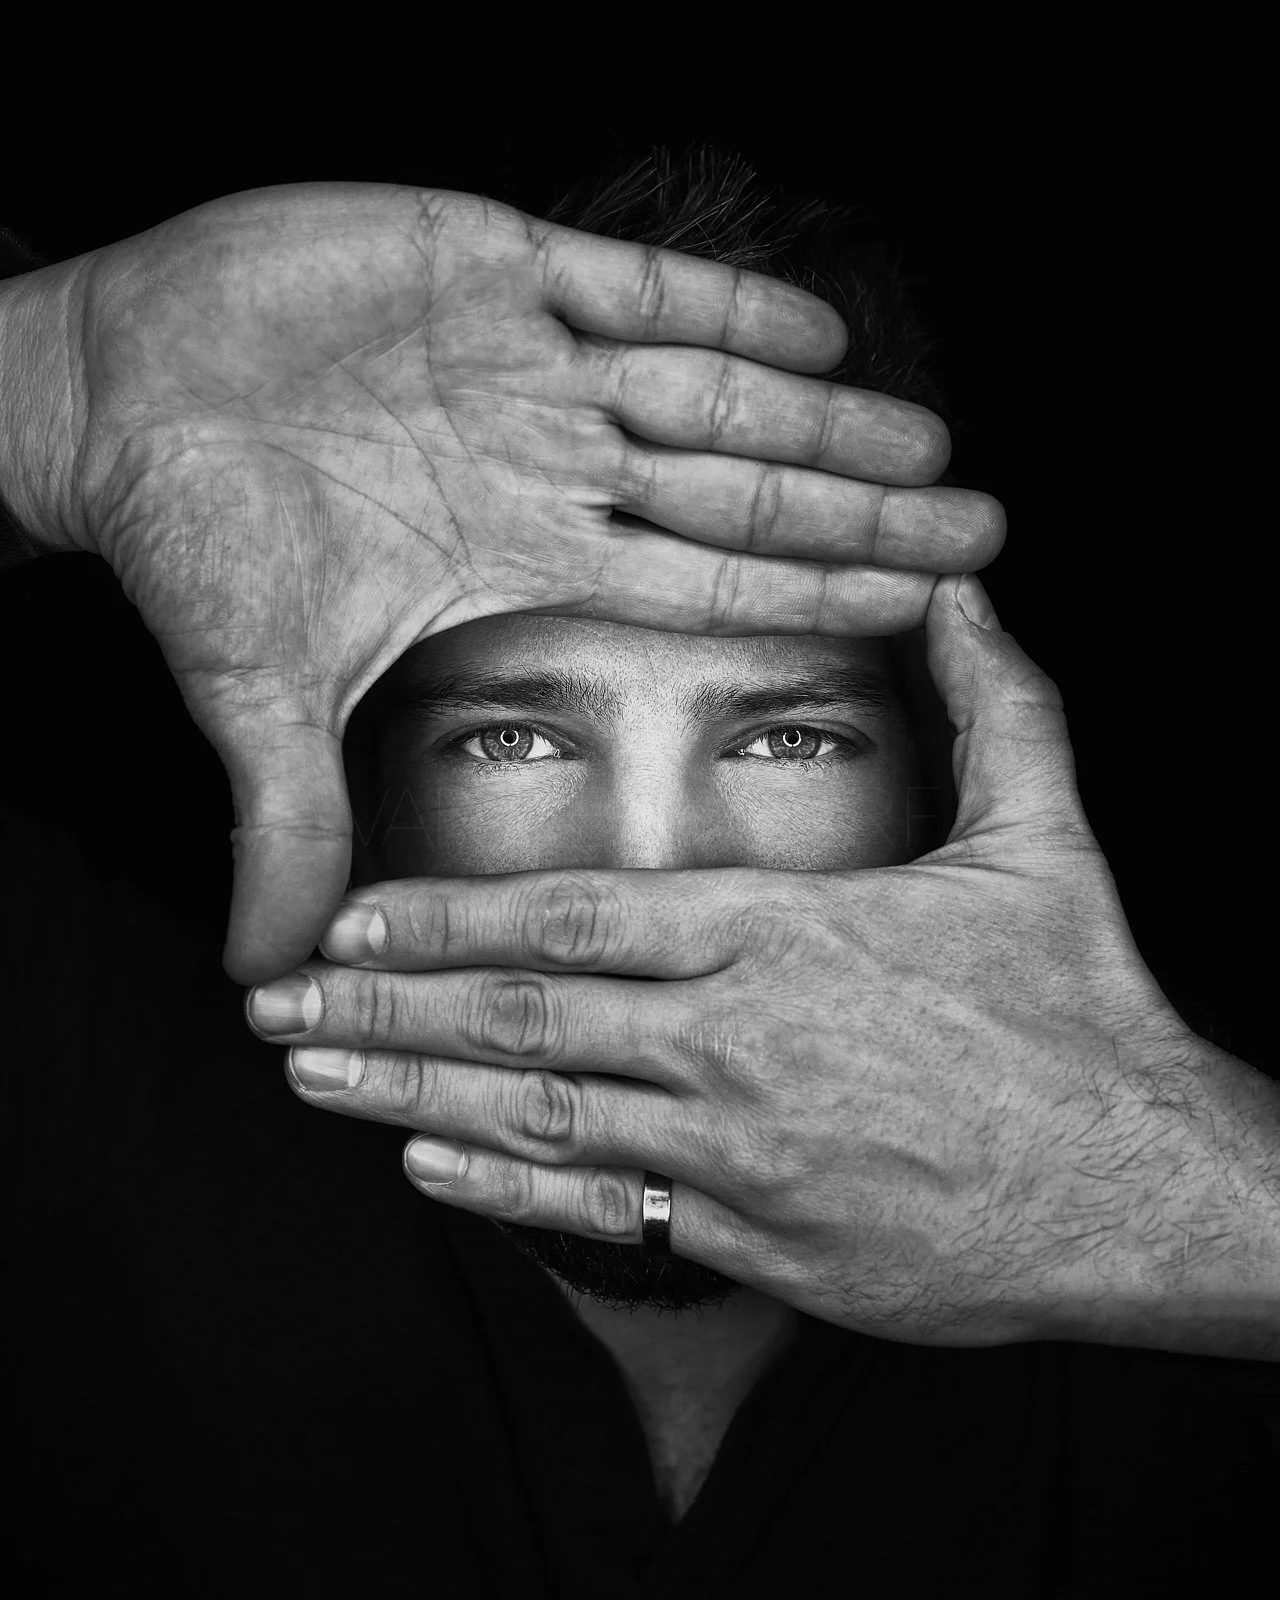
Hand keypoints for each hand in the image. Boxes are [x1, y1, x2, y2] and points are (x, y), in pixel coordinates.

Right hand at [0, 181, 1002, 984]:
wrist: (118, 398)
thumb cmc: (189, 533)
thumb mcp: (255, 684)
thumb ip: (289, 815)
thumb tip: (267, 966)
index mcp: (524, 557)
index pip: (703, 584)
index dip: (811, 593)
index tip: (918, 605)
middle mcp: (550, 465)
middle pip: (740, 491)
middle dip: (859, 507)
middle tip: (977, 523)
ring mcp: (533, 367)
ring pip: (713, 390)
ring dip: (821, 416)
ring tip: (928, 437)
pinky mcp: (493, 263)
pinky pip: (636, 280)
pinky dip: (724, 300)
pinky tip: (819, 332)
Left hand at [252, 572, 1279, 1355]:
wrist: (1140, 1182)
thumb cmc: (1084, 1009)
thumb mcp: (1044, 834)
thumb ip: (994, 702)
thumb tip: (963, 591)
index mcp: (782, 934)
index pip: (572, 918)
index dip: (443, 920)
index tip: (347, 922)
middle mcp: (735, 1040)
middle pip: (521, 1020)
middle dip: (380, 1012)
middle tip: (268, 1009)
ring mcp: (737, 1150)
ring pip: (536, 1117)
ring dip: (406, 1096)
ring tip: (308, 1080)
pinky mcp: (760, 1238)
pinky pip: (604, 1211)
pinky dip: (503, 1190)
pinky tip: (423, 1171)